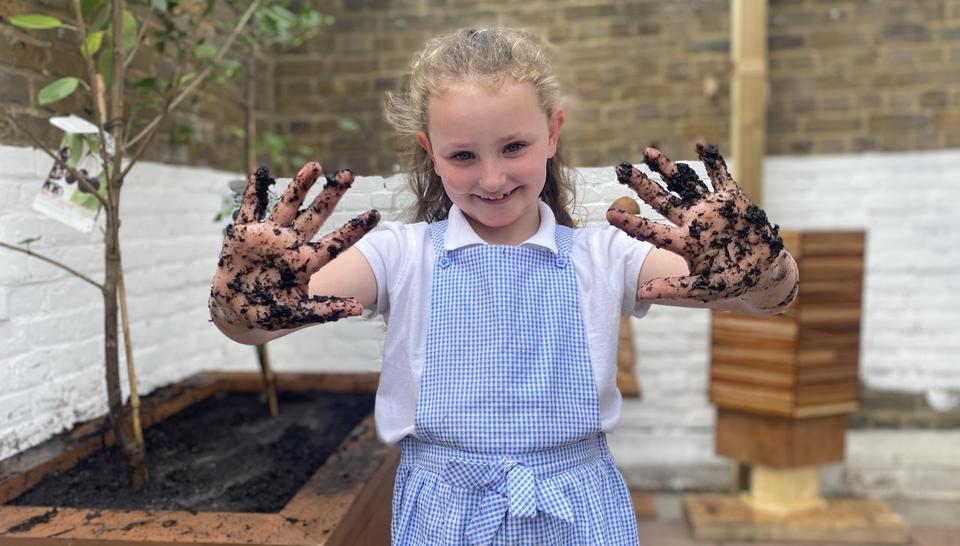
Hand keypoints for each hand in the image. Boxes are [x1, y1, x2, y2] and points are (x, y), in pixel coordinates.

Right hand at [209, 163, 379, 329]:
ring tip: (315, 166)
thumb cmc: (269, 312)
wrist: (234, 310)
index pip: (336, 242)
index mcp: (306, 261)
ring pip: (287, 205)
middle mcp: (291, 243)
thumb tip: (359, 309)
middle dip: (330, 195)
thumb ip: (326, 311)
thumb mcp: (297, 313)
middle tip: (348, 174)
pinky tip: (261, 172)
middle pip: (315, 215)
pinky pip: (250, 208)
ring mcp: (269, 235)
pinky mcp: (244, 233)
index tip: (376, 214)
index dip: (355, 229)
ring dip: (299, 185)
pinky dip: (254, 192)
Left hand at [607, 140, 791, 303]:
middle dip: (642, 184)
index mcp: (683, 242)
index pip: (651, 231)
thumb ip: (674, 288)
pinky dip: (712, 160)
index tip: (609, 214)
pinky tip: (700, 143)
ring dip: (667, 168)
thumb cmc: (731, 282)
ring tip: (647, 152)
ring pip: (684, 183)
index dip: (631, 223)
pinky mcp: (732, 198)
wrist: (764, 272)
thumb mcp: (703, 288)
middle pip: (661, 200)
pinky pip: (720, 175)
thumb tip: (641, 294)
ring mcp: (710, 208)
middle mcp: (692, 221)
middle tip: (621, 169)